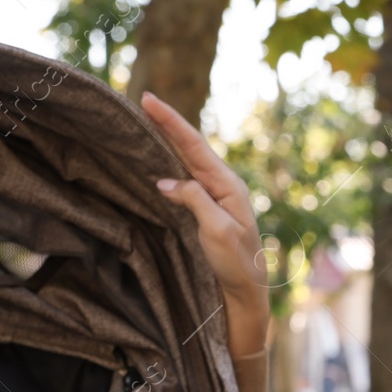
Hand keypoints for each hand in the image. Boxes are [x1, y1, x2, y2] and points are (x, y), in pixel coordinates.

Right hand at [140, 91, 269, 360]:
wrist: (247, 291)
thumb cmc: (236, 264)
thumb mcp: (217, 231)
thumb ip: (194, 200)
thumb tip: (164, 181)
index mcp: (228, 185)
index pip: (194, 146)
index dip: (171, 122)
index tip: (149, 100)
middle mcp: (223, 186)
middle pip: (190, 148)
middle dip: (168, 124)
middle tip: (144, 101)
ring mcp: (216, 197)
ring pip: (187, 161)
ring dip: (168, 141)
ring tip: (148, 121)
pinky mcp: (208, 210)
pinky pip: (186, 179)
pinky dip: (170, 164)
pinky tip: (158, 160)